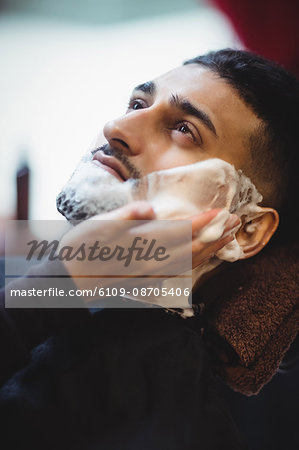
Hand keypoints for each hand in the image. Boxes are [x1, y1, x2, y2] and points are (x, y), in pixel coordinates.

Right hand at [59, 202, 239, 301]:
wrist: (70, 282)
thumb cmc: (81, 250)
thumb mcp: (97, 227)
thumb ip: (125, 216)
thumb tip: (149, 209)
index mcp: (142, 245)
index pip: (181, 232)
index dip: (203, 222)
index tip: (222, 212)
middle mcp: (151, 261)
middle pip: (192, 248)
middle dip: (215, 235)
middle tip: (236, 222)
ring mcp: (151, 273)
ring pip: (189, 262)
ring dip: (211, 249)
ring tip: (227, 238)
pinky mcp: (147, 280)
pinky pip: (179, 273)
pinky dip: (195, 264)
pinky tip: (201, 259)